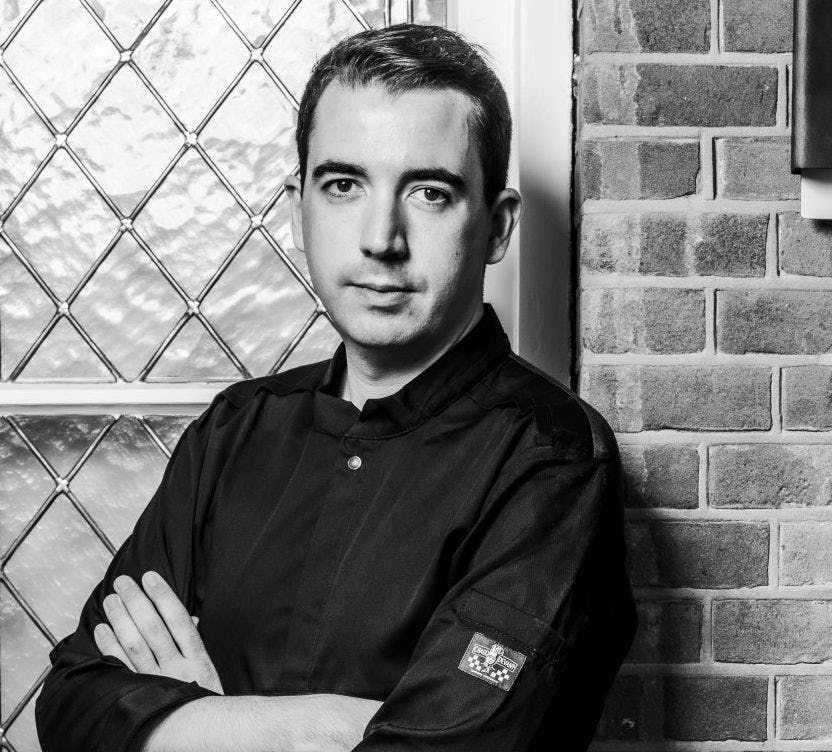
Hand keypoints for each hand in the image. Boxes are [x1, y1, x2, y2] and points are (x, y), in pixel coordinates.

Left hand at [93, 571, 223, 694]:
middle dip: (137, 601)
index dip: (163, 596)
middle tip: (123, 582)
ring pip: (136, 644)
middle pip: (153, 627)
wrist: (203, 738)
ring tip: (112, 599)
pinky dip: (111, 647)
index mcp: (197, 659)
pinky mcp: (141, 695)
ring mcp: (157, 683)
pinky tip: (103, 631)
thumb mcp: (209, 672)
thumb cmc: (206, 703)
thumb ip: (195, 644)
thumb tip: (189, 619)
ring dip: (121, 619)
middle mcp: (177, 669)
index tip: (150, 577)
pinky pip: (122, 667)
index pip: (178, 619)